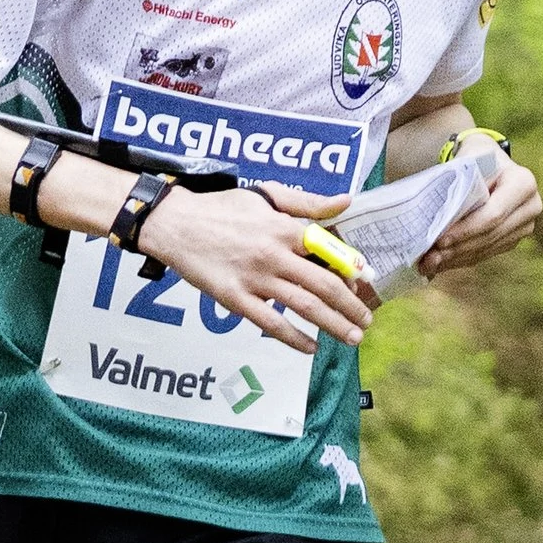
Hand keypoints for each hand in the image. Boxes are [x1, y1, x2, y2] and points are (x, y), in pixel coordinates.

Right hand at [136, 181, 378, 351]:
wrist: (176, 224)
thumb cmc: (223, 208)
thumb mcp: (267, 195)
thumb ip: (308, 202)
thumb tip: (346, 201)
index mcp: (285, 229)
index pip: (330, 253)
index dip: (352, 271)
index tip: (364, 285)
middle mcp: (275, 255)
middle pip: (324, 285)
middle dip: (351, 306)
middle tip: (367, 321)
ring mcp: (255, 279)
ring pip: (304, 306)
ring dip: (333, 324)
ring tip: (352, 337)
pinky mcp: (235, 299)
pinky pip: (270, 323)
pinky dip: (294, 338)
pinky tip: (310, 348)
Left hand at [415, 146, 542, 277]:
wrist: (488, 163)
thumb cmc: (475, 157)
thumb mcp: (468, 159)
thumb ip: (460, 183)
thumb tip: (444, 216)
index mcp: (523, 183)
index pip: (493, 214)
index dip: (466, 230)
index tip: (439, 239)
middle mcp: (531, 206)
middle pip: (490, 235)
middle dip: (458, 248)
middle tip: (428, 257)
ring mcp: (524, 226)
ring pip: (487, 248)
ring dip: (456, 258)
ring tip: (428, 264)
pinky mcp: (513, 239)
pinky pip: (486, 253)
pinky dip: (461, 258)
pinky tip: (440, 263)